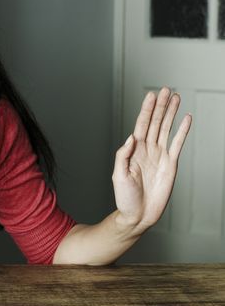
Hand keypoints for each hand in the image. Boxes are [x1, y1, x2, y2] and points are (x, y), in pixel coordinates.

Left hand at [112, 88, 191, 233]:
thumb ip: (123, 156)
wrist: (138, 215)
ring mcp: (159, 156)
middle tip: (166, 90)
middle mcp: (147, 150)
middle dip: (160, 106)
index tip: (151, 95)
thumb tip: (131, 138)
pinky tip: (186, 119)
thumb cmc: (125, 197)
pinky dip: (182, 131)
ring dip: (171, 113)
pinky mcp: (170, 165)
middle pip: (155, 122)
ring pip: (166, 129)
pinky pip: (177, 144)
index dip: (146, 110)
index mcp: (133, 150)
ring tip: (176, 98)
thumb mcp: (118, 176)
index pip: (141, 125)